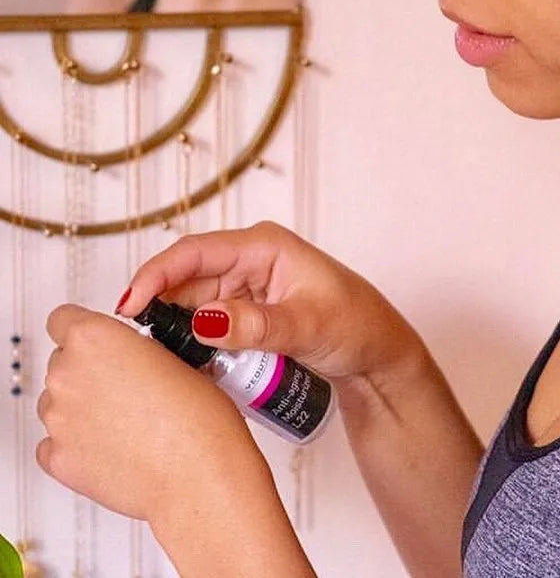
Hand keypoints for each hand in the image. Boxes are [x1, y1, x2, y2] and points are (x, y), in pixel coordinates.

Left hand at [36, 304, 263, 521]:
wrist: (198, 473)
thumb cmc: (198, 416)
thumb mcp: (176, 357)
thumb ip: (135, 350)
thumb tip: (130, 357)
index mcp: (93, 338)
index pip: (62, 318)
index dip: (84, 328)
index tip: (101, 341)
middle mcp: (67, 375)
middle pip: (63, 361)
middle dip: (91, 369)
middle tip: (129, 384)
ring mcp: (57, 420)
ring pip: (58, 401)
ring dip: (84, 405)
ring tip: (127, 419)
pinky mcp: (57, 459)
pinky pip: (54, 442)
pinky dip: (77, 441)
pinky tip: (114, 443)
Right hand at [117, 221, 425, 384]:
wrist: (377, 353)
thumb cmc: (357, 326)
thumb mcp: (307, 326)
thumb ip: (257, 325)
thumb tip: (204, 321)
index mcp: (264, 246)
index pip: (195, 252)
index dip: (156, 275)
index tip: (129, 308)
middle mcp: (249, 261)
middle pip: (186, 280)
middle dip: (162, 310)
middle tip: (143, 349)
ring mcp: (246, 288)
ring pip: (193, 306)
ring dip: (178, 331)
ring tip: (165, 362)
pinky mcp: (246, 313)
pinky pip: (207, 325)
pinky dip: (195, 344)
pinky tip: (189, 366)